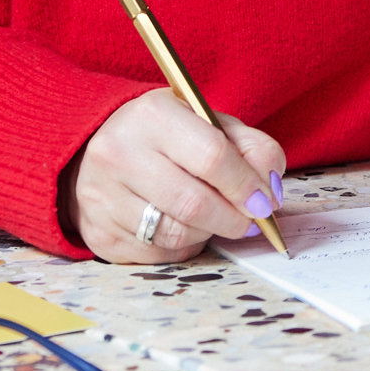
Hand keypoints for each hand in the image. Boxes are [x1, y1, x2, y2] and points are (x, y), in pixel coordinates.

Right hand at [64, 88, 288, 263]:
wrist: (96, 148)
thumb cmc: (165, 135)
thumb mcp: (206, 121)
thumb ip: (249, 146)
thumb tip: (272, 189)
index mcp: (151, 115)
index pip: (212, 156)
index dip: (247, 185)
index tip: (266, 201)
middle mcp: (118, 153)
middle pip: (194, 203)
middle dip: (234, 219)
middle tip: (252, 221)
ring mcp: (102, 197)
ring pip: (176, 234)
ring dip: (210, 233)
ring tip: (217, 219)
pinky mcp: (100, 234)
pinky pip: (158, 255)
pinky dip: (184, 246)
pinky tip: (185, 227)